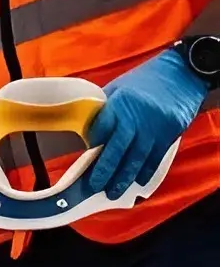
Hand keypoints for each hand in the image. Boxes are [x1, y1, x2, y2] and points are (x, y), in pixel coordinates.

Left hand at [85, 47, 203, 197]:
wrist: (182, 73)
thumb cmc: (145, 81)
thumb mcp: (119, 87)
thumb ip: (105, 110)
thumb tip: (89, 133)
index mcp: (119, 103)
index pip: (100, 129)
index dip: (92, 146)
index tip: (83, 159)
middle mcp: (136, 116)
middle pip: (117, 149)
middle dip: (104, 171)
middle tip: (94, 187)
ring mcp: (155, 126)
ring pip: (136, 158)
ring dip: (124, 178)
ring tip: (113, 192)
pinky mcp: (170, 133)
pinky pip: (156, 157)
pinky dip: (146, 171)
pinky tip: (137, 181)